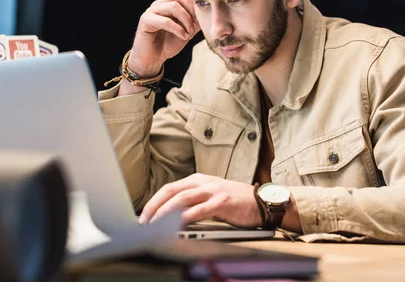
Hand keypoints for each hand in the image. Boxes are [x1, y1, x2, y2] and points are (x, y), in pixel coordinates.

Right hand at [128, 0, 199, 76]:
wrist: (152, 59)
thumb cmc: (167, 44)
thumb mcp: (186, 32)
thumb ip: (195, 21)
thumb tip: (208, 13)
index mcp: (168, 5)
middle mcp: (159, 4)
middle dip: (191, 9)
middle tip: (195, 24)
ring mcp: (151, 11)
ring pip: (173, 6)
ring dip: (185, 20)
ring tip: (189, 32)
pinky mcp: (146, 21)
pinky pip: (165, 20)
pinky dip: (177, 28)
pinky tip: (183, 36)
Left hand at [138, 173, 262, 228]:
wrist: (261, 201)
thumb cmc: (234, 201)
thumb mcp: (209, 197)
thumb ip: (192, 203)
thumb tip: (169, 217)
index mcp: (197, 180)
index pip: (169, 188)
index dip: (154, 201)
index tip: (144, 215)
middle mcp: (202, 183)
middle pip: (171, 192)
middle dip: (154, 207)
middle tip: (143, 221)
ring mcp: (212, 191)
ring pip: (182, 199)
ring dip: (165, 212)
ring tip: (155, 224)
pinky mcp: (222, 202)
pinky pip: (200, 209)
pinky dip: (186, 217)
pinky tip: (177, 225)